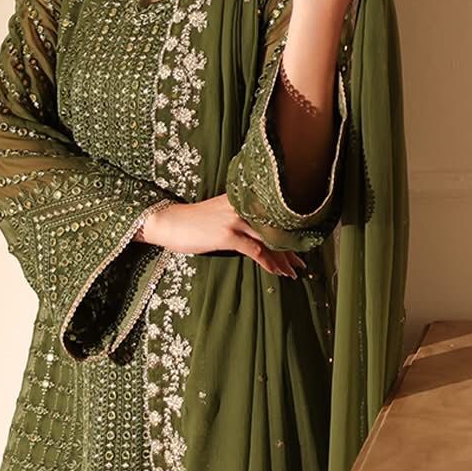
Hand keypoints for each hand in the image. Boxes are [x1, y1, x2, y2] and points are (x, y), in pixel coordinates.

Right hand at [137, 195, 307, 278]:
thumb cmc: (194, 220)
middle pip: (274, 228)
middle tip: (301, 264)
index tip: (299, 246)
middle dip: (290, 248)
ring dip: (283, 258)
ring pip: (268, 239)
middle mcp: (241, 206)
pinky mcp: (226, 234)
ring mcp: (234, 220)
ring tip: (292, 272)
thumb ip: (239, 216)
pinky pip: (254, 250)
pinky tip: (276, 271)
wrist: (170, 221)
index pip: (271, 216)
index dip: (287, 232)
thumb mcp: (220, 212)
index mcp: (241, 199)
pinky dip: (268, 262)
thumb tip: (259, 232)